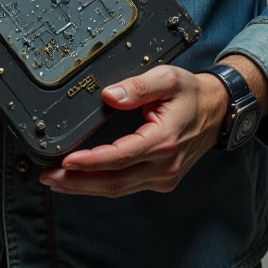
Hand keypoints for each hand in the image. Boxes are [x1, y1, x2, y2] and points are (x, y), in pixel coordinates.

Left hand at [38, 55, 267, 198]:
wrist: (218, 110)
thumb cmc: (191, 92)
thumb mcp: (167, 78)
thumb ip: (138, 86)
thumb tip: (109, 96)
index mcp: (164, 140)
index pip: (120, 157)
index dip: (91, 162)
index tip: (66, 161)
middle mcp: (164, 165)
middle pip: (114, 181)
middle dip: (78, 182)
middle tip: (49, 178)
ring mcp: (164, 176)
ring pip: (119, 189)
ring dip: (85, 188)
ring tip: (57, 183)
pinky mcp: (162, 180)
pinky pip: (127, 187)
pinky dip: (102, 186)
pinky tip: (82, 182)